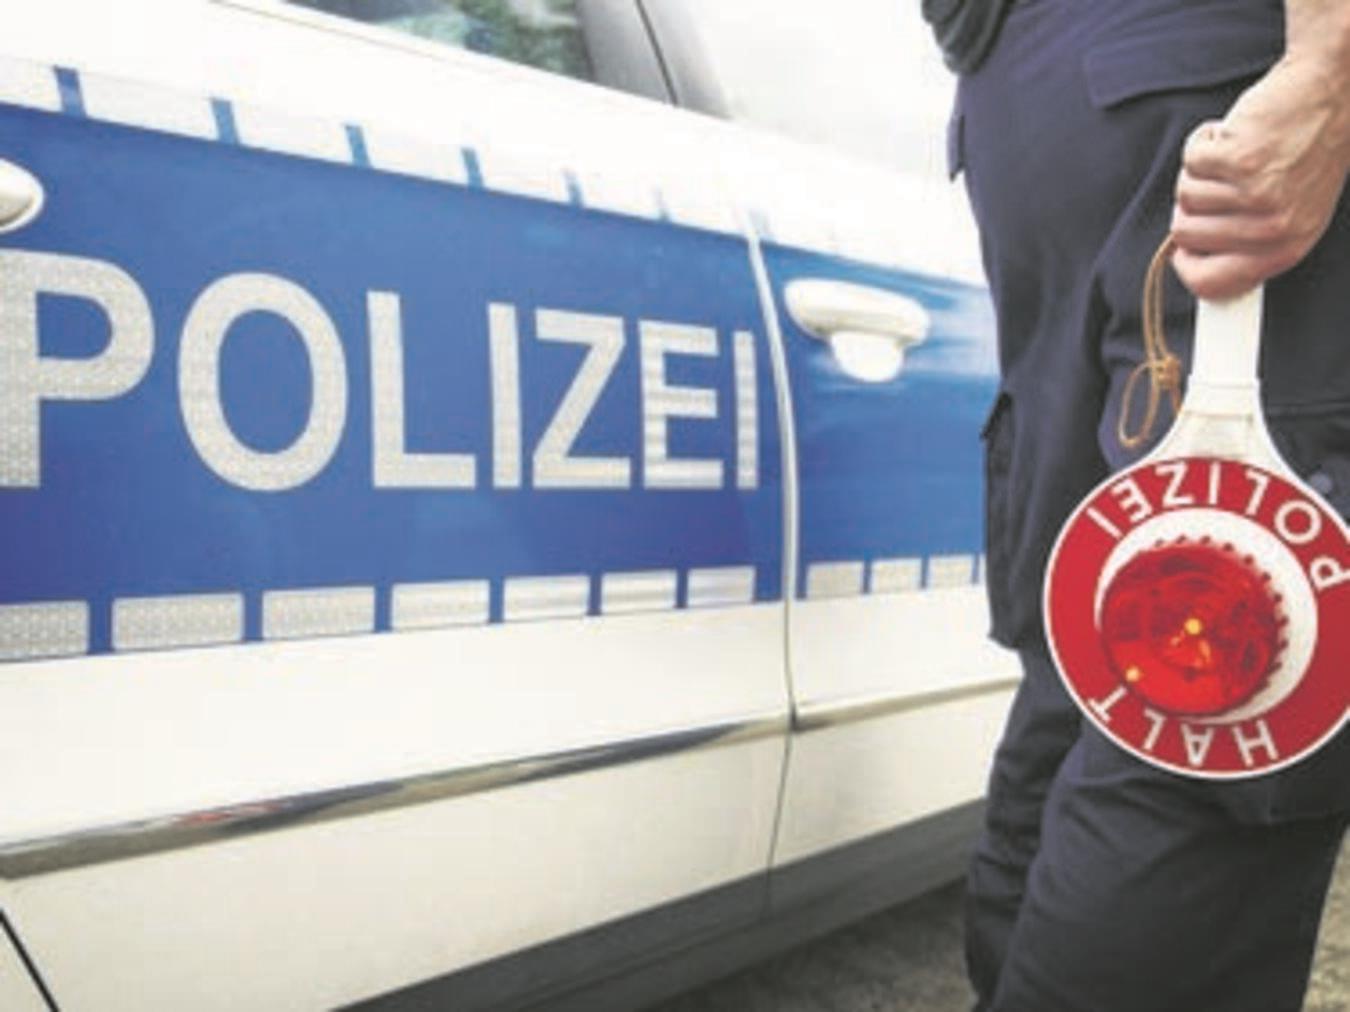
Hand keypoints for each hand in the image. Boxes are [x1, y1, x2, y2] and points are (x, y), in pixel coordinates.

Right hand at [1171, 57, 1349, 299]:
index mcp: (1286, 248)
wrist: (1332, 90)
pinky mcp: (1239, 159)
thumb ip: (1251, 244)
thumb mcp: (1293, 212)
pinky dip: (1202, 141)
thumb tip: (1200, 265)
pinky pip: (1190, 161)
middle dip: (1191, 206)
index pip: (1212, 284)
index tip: (1182, 253)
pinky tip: (1232, 132)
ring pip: (1184, 196)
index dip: (1187, 267)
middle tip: (1220, 181)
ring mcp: (1256, 194)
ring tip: (1234, 154)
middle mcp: (1273, 227)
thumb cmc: (1309, 149)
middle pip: (1185, 235)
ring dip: (1200, 170)